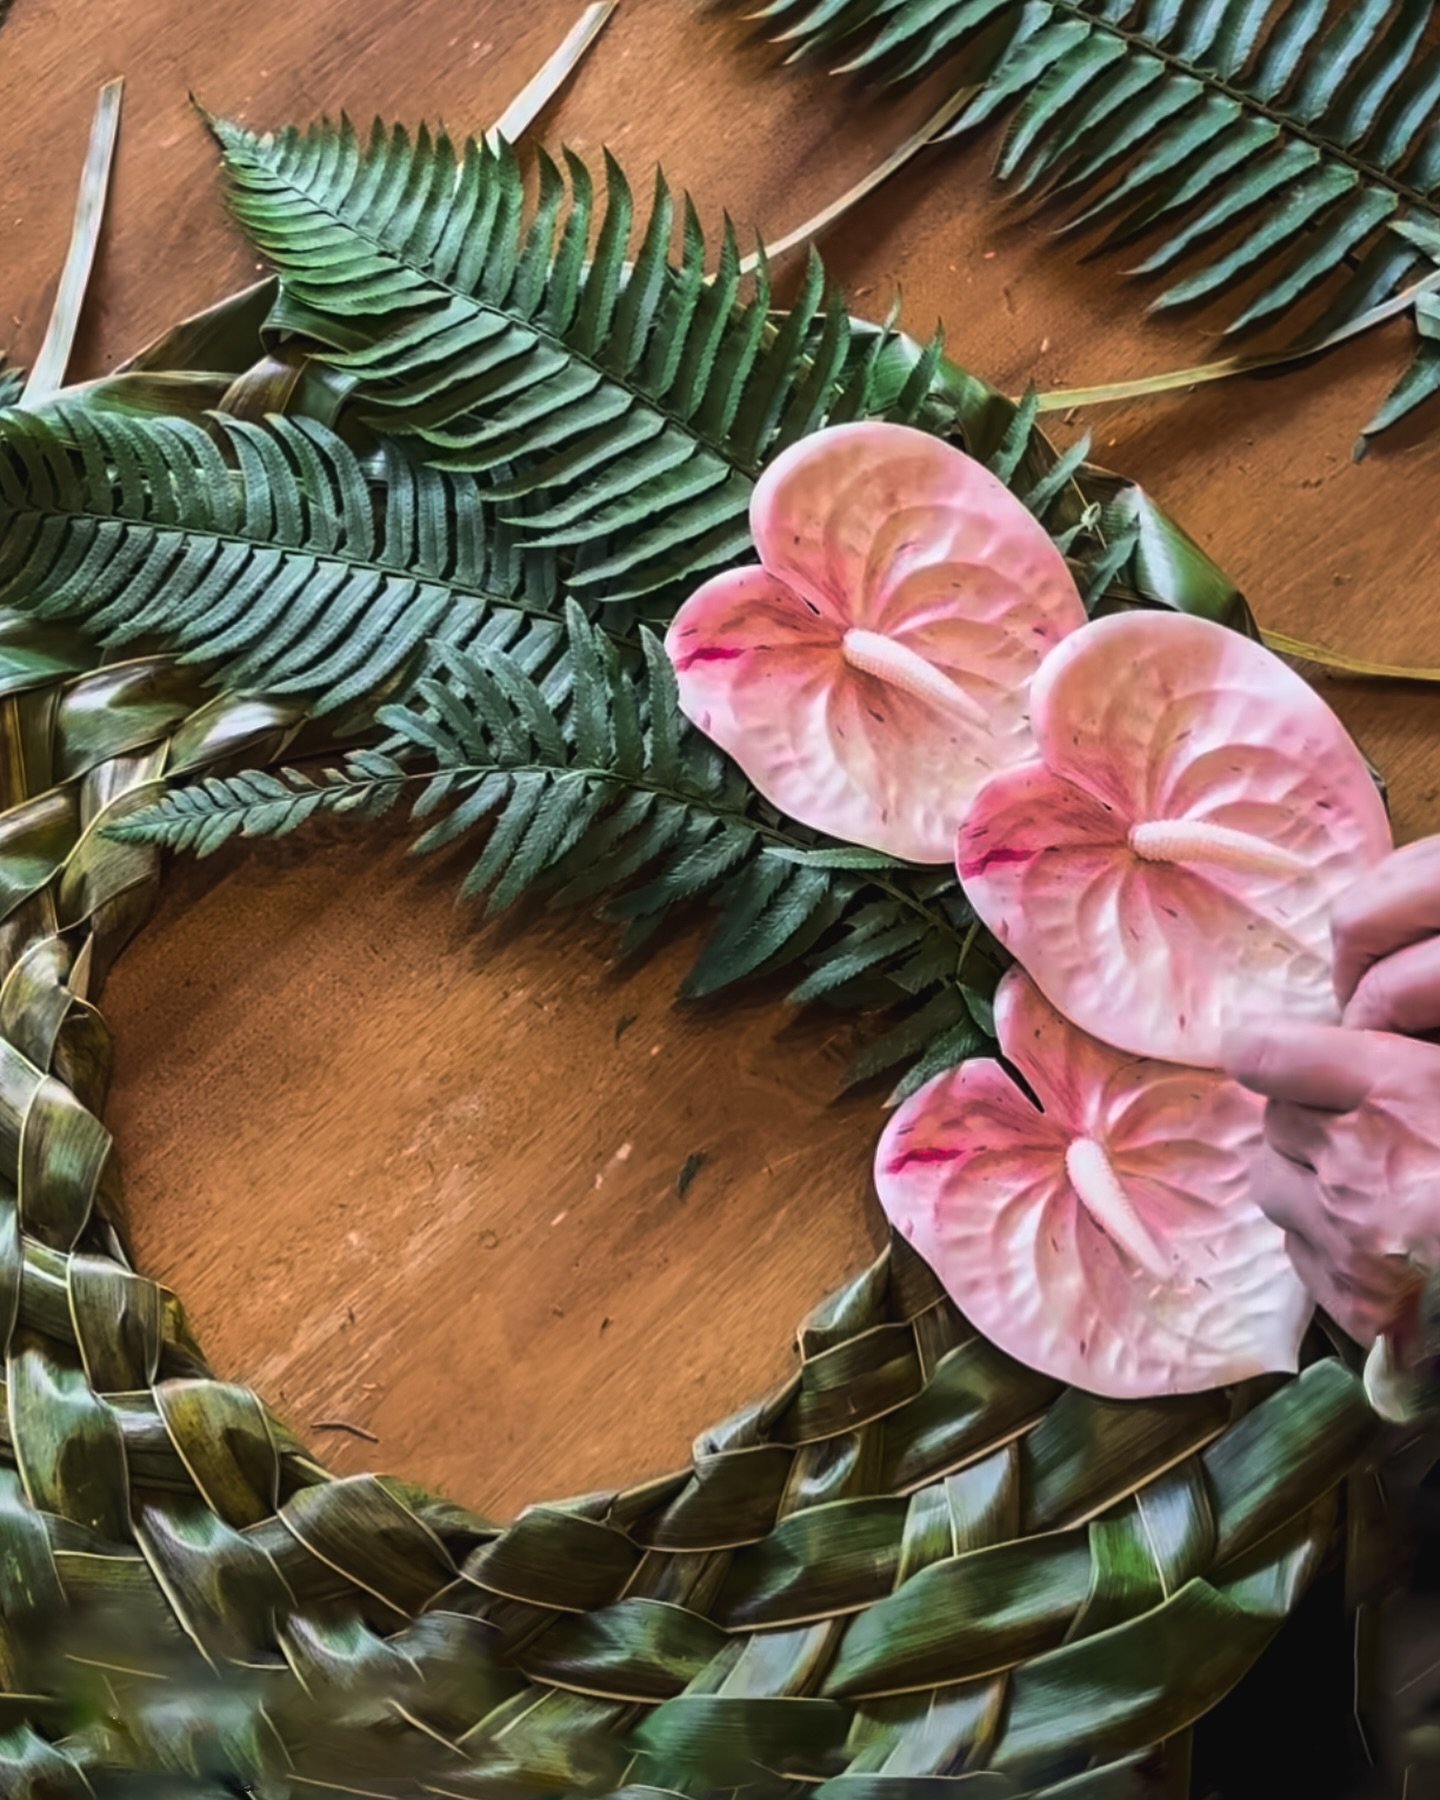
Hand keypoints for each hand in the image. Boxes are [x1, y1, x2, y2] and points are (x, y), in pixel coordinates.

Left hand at [1222, 835, 1439, 1353]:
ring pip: (1272, 1184)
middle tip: (1364, 1130)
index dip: (1271, 1055)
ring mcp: (1348, 1238)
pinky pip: (1299, 1250)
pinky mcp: (1354, 1303)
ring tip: (1367, 1185)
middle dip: (1309, 1120)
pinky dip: (1326, 1240)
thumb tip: (1339, 1041)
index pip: (1265, 1054)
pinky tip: (1378, 1238)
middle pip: (1274, 1121)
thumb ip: (1403, 1060)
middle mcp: (1357, 1162)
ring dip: (1304, 1179)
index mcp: (1402, 1093)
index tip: (1286, 1063)